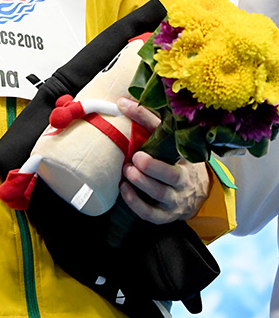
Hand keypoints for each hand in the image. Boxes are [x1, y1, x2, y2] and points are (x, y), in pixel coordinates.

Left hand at [117, 97, 210, 223]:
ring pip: (160, 193)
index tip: (123, 105)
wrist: (196, 195)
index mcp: (183, 155)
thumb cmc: (175, 163)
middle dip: (153, 166)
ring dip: (141, 182)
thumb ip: (150, 125)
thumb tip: (122, 101)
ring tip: (127, 171)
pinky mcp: (165, 215)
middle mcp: (182, 178)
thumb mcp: (169, 144)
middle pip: (171, 174)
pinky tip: (124, 189)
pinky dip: (136, 203)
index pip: (166, 133)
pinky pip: (151, 213)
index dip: (144, 117)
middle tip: (136, 157)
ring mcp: (175, 199)